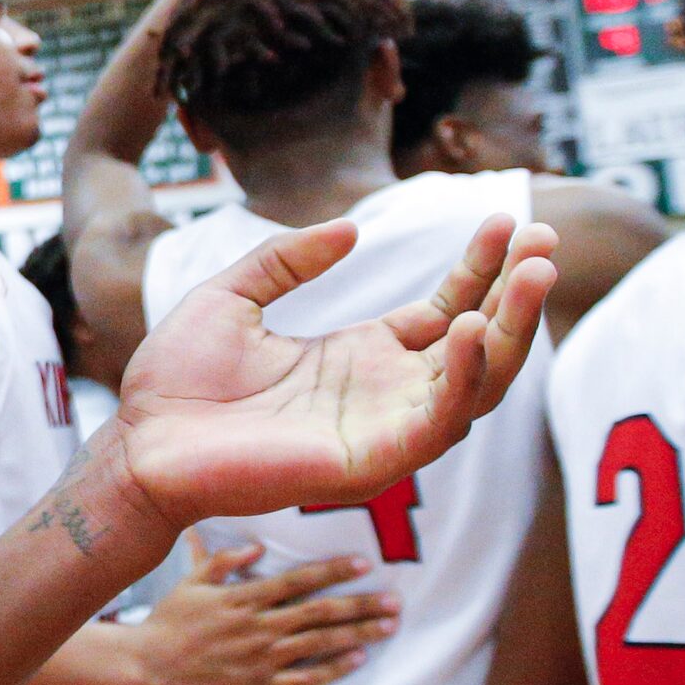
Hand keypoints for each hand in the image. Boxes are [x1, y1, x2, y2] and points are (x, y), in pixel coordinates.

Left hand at [110, 214, 554, 532]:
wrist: (138, 441)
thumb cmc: (176, 381)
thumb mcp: (232, 296)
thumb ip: (288, 258)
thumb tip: (350, 226)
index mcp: (360, 358)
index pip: (446, 310)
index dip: (481, 269)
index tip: (507, 221)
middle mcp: (383, 395)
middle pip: (479, 344)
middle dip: (519, 294)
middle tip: (547, 238)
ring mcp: (381, 431)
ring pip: (476, 385)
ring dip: (512, 330)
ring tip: (532, 273)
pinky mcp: (367, 463)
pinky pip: (436, 424)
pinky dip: (465, 379)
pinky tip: (476, 329)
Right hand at [133, 536, 394, 684]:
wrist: (147, 666)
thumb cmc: (168, 620)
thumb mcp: (192, 581)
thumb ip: (225, 562)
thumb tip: (259, 549)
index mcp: (244, 597)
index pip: (300, 580)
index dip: (334, 570)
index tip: (364, 563)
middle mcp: (259, 626)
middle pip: (321, 612)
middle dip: (362, 605)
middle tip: (396, 601)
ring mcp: (261, 658)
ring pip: (320, 643)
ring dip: (358, 634)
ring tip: (388, 626)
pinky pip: (304, 679)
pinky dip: (333, 670)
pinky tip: (357, 660)